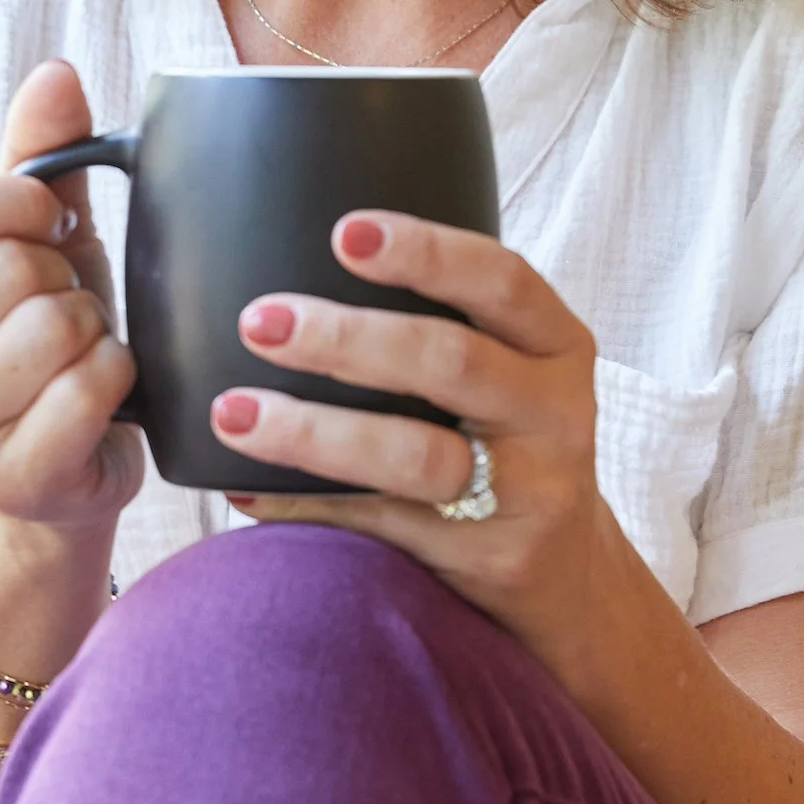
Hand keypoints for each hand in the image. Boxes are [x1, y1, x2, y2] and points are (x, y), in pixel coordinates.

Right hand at [0, 61, 143, 530]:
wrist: (53, 468)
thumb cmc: (30, 338)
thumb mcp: (27, 240)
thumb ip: (36, 155)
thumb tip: (56, 72)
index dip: (16, 200)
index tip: (44, 219)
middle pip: (8, 268)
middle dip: (63, 274)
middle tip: (58, 305)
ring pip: (54, 328)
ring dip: (93, 327)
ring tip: (75, 350)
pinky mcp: (7, 480)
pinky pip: (90, 389)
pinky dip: (117, 377)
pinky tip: (101, 392)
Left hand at [213, 211, 620, 689]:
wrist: (569, 569)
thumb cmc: (509, 443)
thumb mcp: (513, 373)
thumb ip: (446, 324)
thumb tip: (292, 280)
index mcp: (557, 347)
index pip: (501, 281)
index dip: (426, 253)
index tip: (345, 234)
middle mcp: (552, 414)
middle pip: (448, 363)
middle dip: (345, 340)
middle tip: (260, 324)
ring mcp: (527, 493)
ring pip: (414, 457)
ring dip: (314, 433)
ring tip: (234, 414)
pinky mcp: (486, 559)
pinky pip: (380, 525)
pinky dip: (306, 506)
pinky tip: (247, 488)